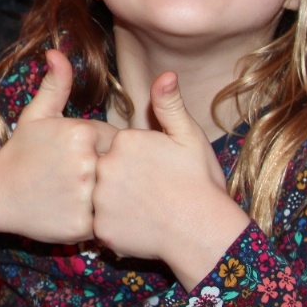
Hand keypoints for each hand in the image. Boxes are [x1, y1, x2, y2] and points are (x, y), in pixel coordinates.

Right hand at [0, 49, 113, 250]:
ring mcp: (84, 195)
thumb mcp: (37, 115)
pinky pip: (103, 222)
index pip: (114, 141)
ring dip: (100, 196)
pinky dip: (91, 219)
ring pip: (111, 195)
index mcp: (81, 132)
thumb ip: (56, 84)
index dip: (99, 150)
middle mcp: (86, 162)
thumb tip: (56, 51)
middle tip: (75, 178)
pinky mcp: (82, 224)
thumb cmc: (21, 151)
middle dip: (103, 173)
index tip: (76, 157)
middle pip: (115, 168)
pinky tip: (68, 210)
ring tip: (73, 194)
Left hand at [92, 74, 248, 288]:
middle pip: (106, 171)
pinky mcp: (102, 229)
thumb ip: (170, 105)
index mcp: (125, 141)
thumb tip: (166, 74)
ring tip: (146, 212)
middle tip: (152, 195)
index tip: (157, 174)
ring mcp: (101, 200)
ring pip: (101, 199)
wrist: (205, 232)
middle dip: (124, 182)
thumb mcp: (189, 137)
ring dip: (117, 205)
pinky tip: (139, 229)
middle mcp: (106, 167)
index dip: (139, 162)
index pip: (120, 148)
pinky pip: (102, 226)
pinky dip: (116, 229)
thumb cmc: (201, 183)